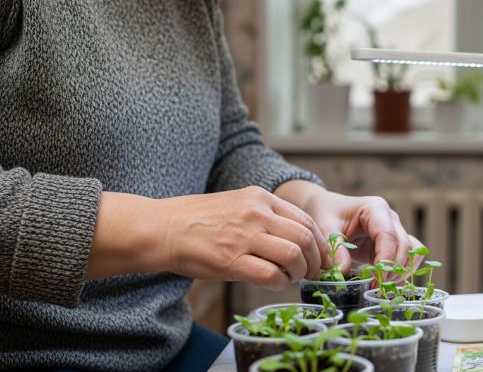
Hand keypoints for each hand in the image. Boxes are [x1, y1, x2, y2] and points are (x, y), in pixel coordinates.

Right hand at [87, 187, 331, 289]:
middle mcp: (256, 212)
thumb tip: (295, 238)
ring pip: (294, 255)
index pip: (305, 219)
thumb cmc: (197, 220)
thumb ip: (264, 215)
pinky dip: (279, 283)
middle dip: (315, 260)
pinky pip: (271, 275)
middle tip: (312, 273)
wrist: (161, 228)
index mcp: (259, 197)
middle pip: (305, 237)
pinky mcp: (231, 260)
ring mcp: (244, 236)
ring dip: (299, 272)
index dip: (320, 243)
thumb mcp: (236, 203)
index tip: (321, 257)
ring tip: (291, 278)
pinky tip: (273, 283)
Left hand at [275, 180, 424, 281]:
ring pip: (411, 252)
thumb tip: (343, 272)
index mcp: (375, 208)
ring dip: (400, 272)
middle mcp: (390, 218)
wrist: (328, 208)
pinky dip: (401, 271)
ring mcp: (395, 230)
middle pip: (404, 245)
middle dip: (393, 269)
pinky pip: (408, 257)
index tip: (376, 279)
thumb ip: (335, 249)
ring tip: (380, 286)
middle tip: (376, 288)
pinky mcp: (393, 243)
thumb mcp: (326, 227)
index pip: (388, 235)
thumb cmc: (327, 213)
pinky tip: (385, 281)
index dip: (386, 258)